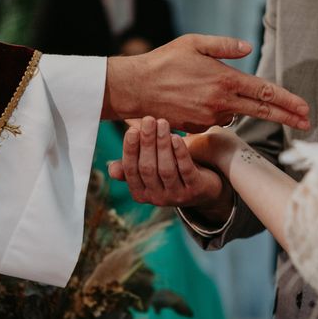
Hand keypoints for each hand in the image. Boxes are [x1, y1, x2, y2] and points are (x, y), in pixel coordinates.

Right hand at [102, 34, 309, 132]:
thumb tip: (247, 49)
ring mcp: (210, 117)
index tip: (304, 109)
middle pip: (262, 111)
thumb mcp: (195, 43)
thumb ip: (224, 46)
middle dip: (287, 117)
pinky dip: (215, 109)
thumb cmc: (164, 61)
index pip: (265, 93)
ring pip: (235, 112)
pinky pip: (216, 118)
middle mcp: (221, 102)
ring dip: (237, 105)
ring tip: (210, 90)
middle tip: (307, 122)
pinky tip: (197, 98)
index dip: (288, 102)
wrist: (136, 88)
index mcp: (225, 80)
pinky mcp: (198, 127)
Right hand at [108, 117, 235, 223]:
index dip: (130, 150)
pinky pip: (186, 170)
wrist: (206, 188)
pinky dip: (180, 153)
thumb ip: (133, 166)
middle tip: (148, 120)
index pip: (131, 170)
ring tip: (162, 123)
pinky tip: (176, 137)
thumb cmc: (173, 172)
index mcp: (141, 192)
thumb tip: (111, 169)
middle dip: (147, 142)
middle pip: (147, 168)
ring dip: (162, 144)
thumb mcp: (152, 171)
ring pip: (166, 169)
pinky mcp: (195, 190)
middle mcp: (156, 198)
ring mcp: (176, 196)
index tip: (132, 130)